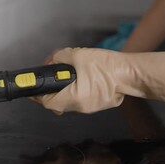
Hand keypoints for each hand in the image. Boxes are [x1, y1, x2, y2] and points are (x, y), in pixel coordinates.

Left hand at [33, 47, 164, 113]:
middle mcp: (80, 108)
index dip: (36, 94)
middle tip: (50, 74)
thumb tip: (54, 61)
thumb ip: (60, 58)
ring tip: (66, 71)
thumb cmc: (105, 66)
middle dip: (50, 88)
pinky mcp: (97, 104)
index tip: (32, 86)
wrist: (132, 73)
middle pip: (56, 102)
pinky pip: (79, 98)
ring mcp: (90, 107)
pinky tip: (79, 76)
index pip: (46, 101)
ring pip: (68, 100)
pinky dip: (74, 89)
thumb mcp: (78, 55)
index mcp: (73, 99)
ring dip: (62, 88)